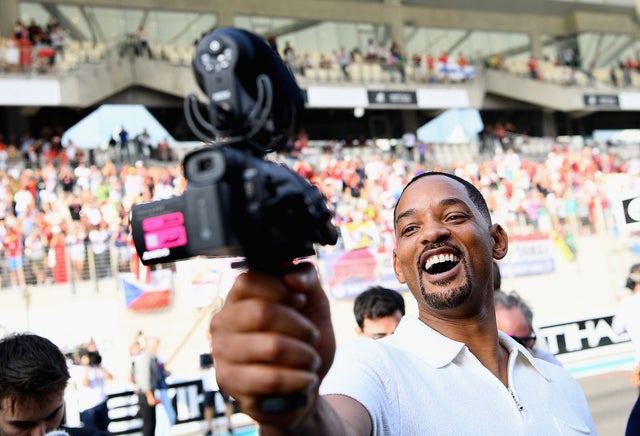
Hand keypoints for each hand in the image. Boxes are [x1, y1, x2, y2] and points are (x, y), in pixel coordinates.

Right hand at [210, 262, 334, 426]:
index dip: (281, 289)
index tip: (300, 301)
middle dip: (300, 327)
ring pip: (272, 347)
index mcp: (239, 298)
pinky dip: (299, 379)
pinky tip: (306, 379)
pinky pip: (271, 379)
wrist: (302, 384)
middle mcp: (223, 321)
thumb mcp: (313, 302)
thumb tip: (292, 276)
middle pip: (262, 312)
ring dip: (304, 355)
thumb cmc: (302, 340)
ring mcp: (221, 351)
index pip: (248, 281)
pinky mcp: (228, 382)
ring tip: (311, 360)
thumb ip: (306, 278)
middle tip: (313, 337)